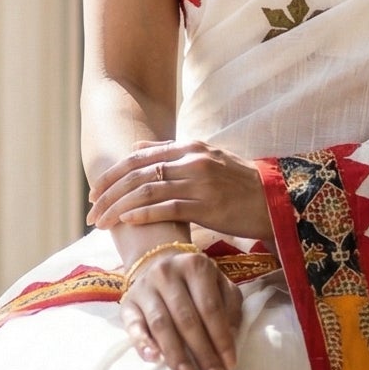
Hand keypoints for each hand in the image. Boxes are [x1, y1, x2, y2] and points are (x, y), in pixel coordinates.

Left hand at [87, 139, 272, 244]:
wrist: (277, 201)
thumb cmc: (240, 184)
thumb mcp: (208, 158)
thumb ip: (171, 151)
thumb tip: (137, 147)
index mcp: (189, 147)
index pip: (138, 158)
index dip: (112, 174)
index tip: (94, 191)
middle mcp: (191, 160)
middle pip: (137, 174)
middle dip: (108, 193)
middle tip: (91, 211)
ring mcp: (199, 182)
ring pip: (146, 191)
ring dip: (118, 207)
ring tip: (101, 222)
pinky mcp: (208, 205)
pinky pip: (167, 208)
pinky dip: (143, 214)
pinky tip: (127, 222)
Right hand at [122, 248, 242, 369]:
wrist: (159, 264)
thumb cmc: (197, 283)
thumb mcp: (220, 286)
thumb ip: (230, 308)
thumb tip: (230, 337)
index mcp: (196, 266)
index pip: (211, 308)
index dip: (221, 339)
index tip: (230, 365)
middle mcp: (168, 273)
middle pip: (187, 319)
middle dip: (202, 353)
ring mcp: (145, 287)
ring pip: (161, 324)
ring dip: (175, 354)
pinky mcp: (128, 303)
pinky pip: (133, 326)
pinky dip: (142, 343)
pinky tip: (154, 359)